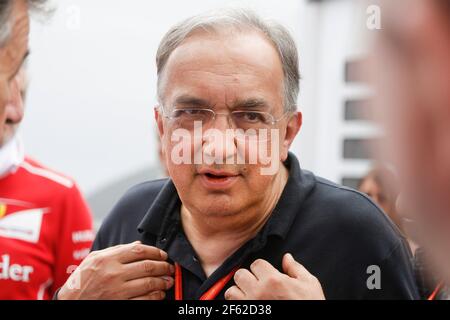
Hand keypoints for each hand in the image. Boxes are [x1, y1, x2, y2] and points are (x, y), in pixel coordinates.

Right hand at [57, 241, 173, 299]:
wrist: (71, 303)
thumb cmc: (83, 280)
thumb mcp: (95, 259)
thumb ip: (116, 250)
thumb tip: (138, 245)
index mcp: (107, 259)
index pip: (139, 251)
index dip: (155, 252)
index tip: (163, 255)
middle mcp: (113, 274)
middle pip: (147, 266)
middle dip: (163, 267)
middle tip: (170, 268)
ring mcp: (117, 291)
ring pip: (149, 284)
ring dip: (162, 282)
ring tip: (168, 281)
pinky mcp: (120, 304)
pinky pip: (144, 300)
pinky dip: (155, 297)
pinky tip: (159, 294)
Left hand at [225, 253, 324, 299]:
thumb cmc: (310, 305)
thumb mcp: (309, 285)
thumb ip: (296, 269)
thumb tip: (287, 257)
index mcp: (274, 281)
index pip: (256, 264)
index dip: (262, 268)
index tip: (267, 275)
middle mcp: (259, 292)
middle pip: (240, 275)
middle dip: (248, 277)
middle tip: (257, 284)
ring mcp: (251, 306)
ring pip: (231, 292)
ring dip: (239, 292)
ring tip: (250, 295)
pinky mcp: (247, 316)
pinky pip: (232, 307)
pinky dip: (237, 305)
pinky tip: (248, 305)